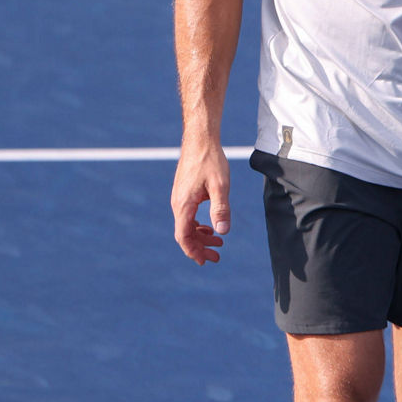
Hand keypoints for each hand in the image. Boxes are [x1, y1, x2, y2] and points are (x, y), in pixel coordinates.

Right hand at [171, 136, 231, 264]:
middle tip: (217, 256)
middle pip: (185, 234)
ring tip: (218, 242)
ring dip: (201, 237)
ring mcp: (180, 199)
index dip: (194, 251)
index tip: (206, 261)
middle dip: (200, 248)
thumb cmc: (211, 161)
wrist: (200, 140)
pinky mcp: (184, 194)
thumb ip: (221, 209)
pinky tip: (210, 226)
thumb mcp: (220, 186)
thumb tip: (223, 232)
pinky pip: (188, 216)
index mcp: (184, 205)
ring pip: (187, 226)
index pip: (184, 237)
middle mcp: (178, 204)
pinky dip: (198, 226)